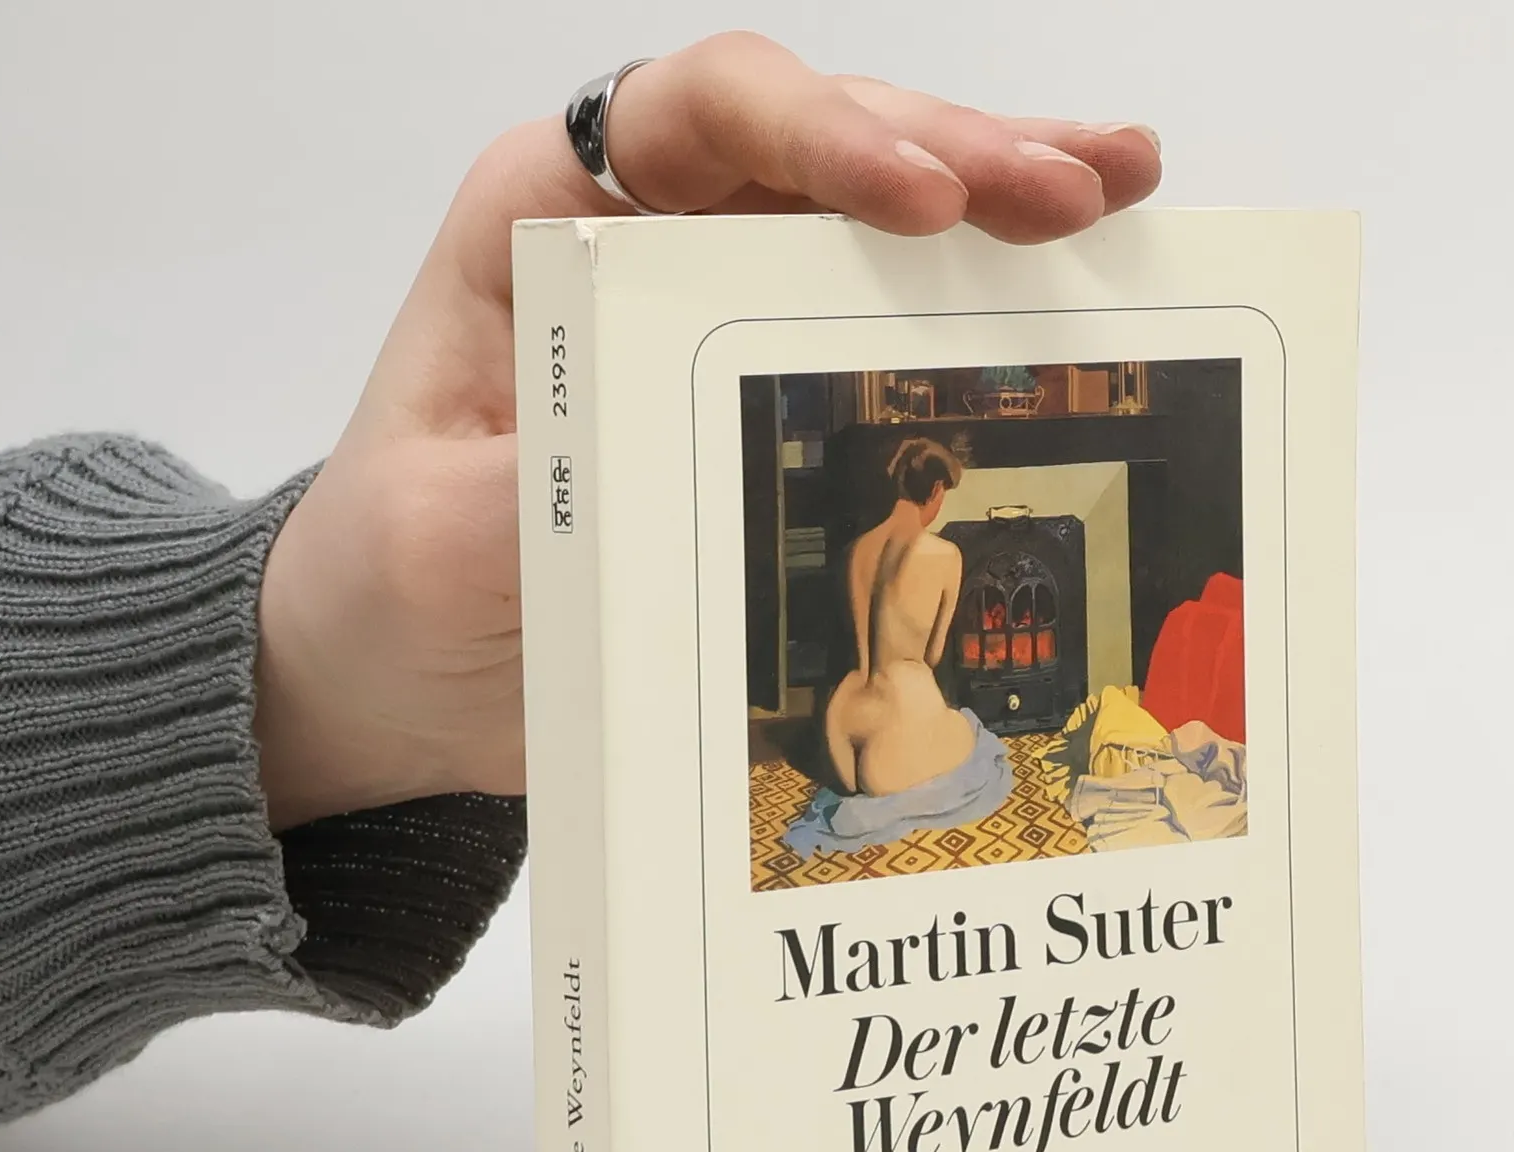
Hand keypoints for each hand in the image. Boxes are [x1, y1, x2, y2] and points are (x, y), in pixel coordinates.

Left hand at [252, 33, 1161, 829]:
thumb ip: (552, 484)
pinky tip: (1078, 277)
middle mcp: (650, 239)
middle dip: (957, 154)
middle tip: (1079, 190)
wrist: (403, 672)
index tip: (920, 200)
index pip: (693, 118)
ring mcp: (723, 313)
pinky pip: (887, 325)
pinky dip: (982, 302)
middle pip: (818, 147)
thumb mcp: (441, 540)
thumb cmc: (393, 582)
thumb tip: (677, 453)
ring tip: (1120, 196)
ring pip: (876, 219)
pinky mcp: (772, 398)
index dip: (820, 134)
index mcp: (550, 224)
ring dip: (1002, 201)